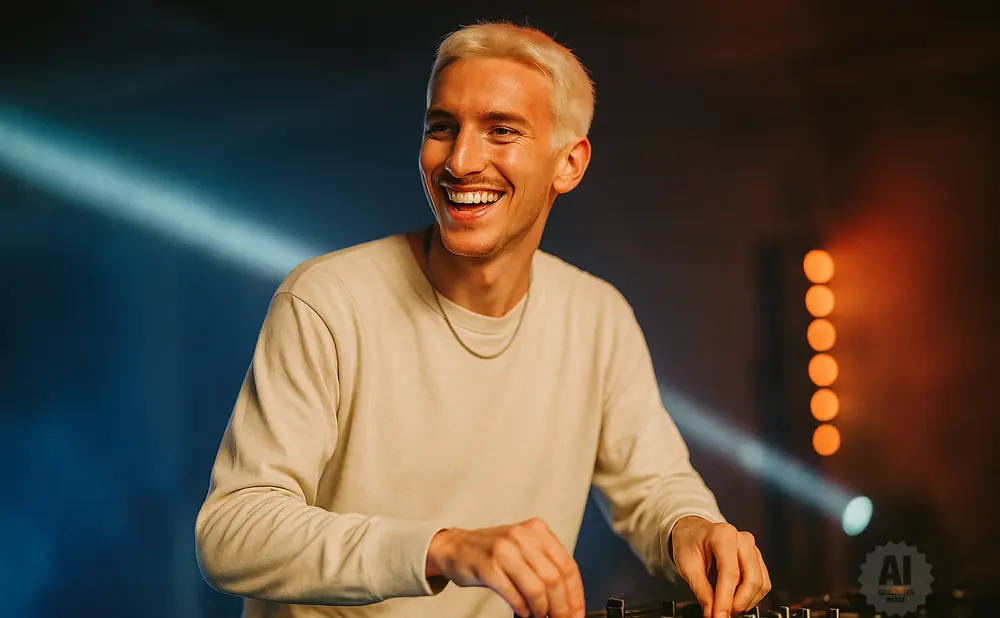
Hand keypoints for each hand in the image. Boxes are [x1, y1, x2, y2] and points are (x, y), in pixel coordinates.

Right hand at [426, 518, 585, 617]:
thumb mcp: (524, 548)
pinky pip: (514, 594)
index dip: (575, 595)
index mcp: (537, 530)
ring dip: (542, 610)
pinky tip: (524, 613)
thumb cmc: (493, 551)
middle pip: (555, 579)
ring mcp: (504, 550)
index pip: (567, 566)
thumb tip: (568, 600)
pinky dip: (523, 609)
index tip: (577, 613)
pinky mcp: (488, 566)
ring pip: (537, 588)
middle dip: (562, 607)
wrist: (456, 546)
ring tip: (541, 617)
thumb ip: (546, 566)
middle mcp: (522, 536)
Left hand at [670, 517, 770, 617]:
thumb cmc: (689, 543)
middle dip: (738, 603)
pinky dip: (751, 597)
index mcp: (722, 535)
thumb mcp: (687, 566)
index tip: (719, 616)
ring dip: (746, 602)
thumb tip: (712, 612)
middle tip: (722, 614)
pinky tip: (736, 600)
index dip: (725, 599)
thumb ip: (701, 591)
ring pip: (761, 584)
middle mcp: (742, 540)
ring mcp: (752, 548)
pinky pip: (763, 583)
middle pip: (752, 579)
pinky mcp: (757, 559)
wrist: (693, 532)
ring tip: (727, 608)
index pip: (730, 573)